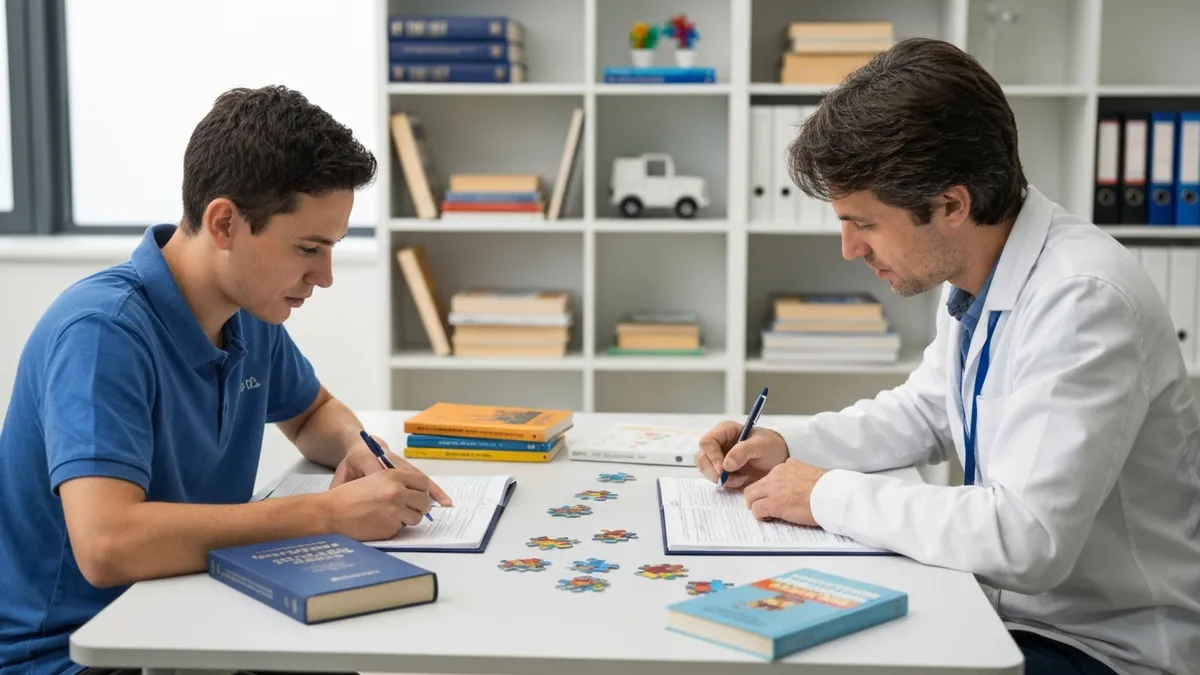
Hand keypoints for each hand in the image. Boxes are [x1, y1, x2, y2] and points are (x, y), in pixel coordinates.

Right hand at [323, 469, 435, 540]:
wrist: (331, 512)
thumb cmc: (349, 496)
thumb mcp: (374, 480)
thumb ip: (396, 483)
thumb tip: (416, 493)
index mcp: (393, 475)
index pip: (422, 482)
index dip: (422, 491)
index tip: (418, 497)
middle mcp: (397, 491)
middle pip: (424, 501)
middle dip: (418, 507)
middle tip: (408, 510)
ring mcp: (395, 509)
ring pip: (417, 517)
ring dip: (408, 519)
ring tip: (391, 517)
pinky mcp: (390, 526)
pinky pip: (402, 528)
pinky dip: (394, 528)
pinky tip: (379, 524)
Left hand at [330, 434, 451, 506]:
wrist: (362, 443)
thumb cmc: (352, 461)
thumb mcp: (341, 472)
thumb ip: (340, 485)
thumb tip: (340, 498)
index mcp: (368, 457)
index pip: (378, 472)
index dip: (386, 489)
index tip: (394, 504)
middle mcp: (389, 459)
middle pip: (406, 474)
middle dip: (416, 492)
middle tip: (423, 509)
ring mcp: (400, 462)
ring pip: (418, 476)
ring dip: (431, 491)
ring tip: (444, 504)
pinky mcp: (407, 467)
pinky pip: (421, 479)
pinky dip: (432, 489)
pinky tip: (441, 499)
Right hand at [695, 420, 789, 489]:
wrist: (779, 459)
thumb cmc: (771, 446)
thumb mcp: (762, 445)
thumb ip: (743, 451)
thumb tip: (726, 464)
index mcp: (725, 431)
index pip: (707, 442)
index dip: (712, 456)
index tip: (723, 469)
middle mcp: (718, 443)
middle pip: (702, 458)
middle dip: (714, 471)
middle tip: (729, 479)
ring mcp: (719, 457)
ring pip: (706, 470)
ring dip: (720, 479)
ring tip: (740, 480)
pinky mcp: (722, 471)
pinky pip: (715, 479)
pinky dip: (726, 484)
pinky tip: (741, 481)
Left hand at [742, 459, 829, 525]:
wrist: (832, 495)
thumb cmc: (829, 488)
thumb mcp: (812, 472)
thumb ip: (799, 474)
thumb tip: (798, 482)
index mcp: (787, 466)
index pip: (769, 476)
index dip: (769, 489)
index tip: (776, 496)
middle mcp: (777, 474)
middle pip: (755, 485)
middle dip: (757, 497)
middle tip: (764, 506)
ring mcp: (773, 489)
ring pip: (750, 496)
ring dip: (756, 505)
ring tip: (766, 513)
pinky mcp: (773, 503)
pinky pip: (756, 510)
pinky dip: (761, 516)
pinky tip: (770, 518)